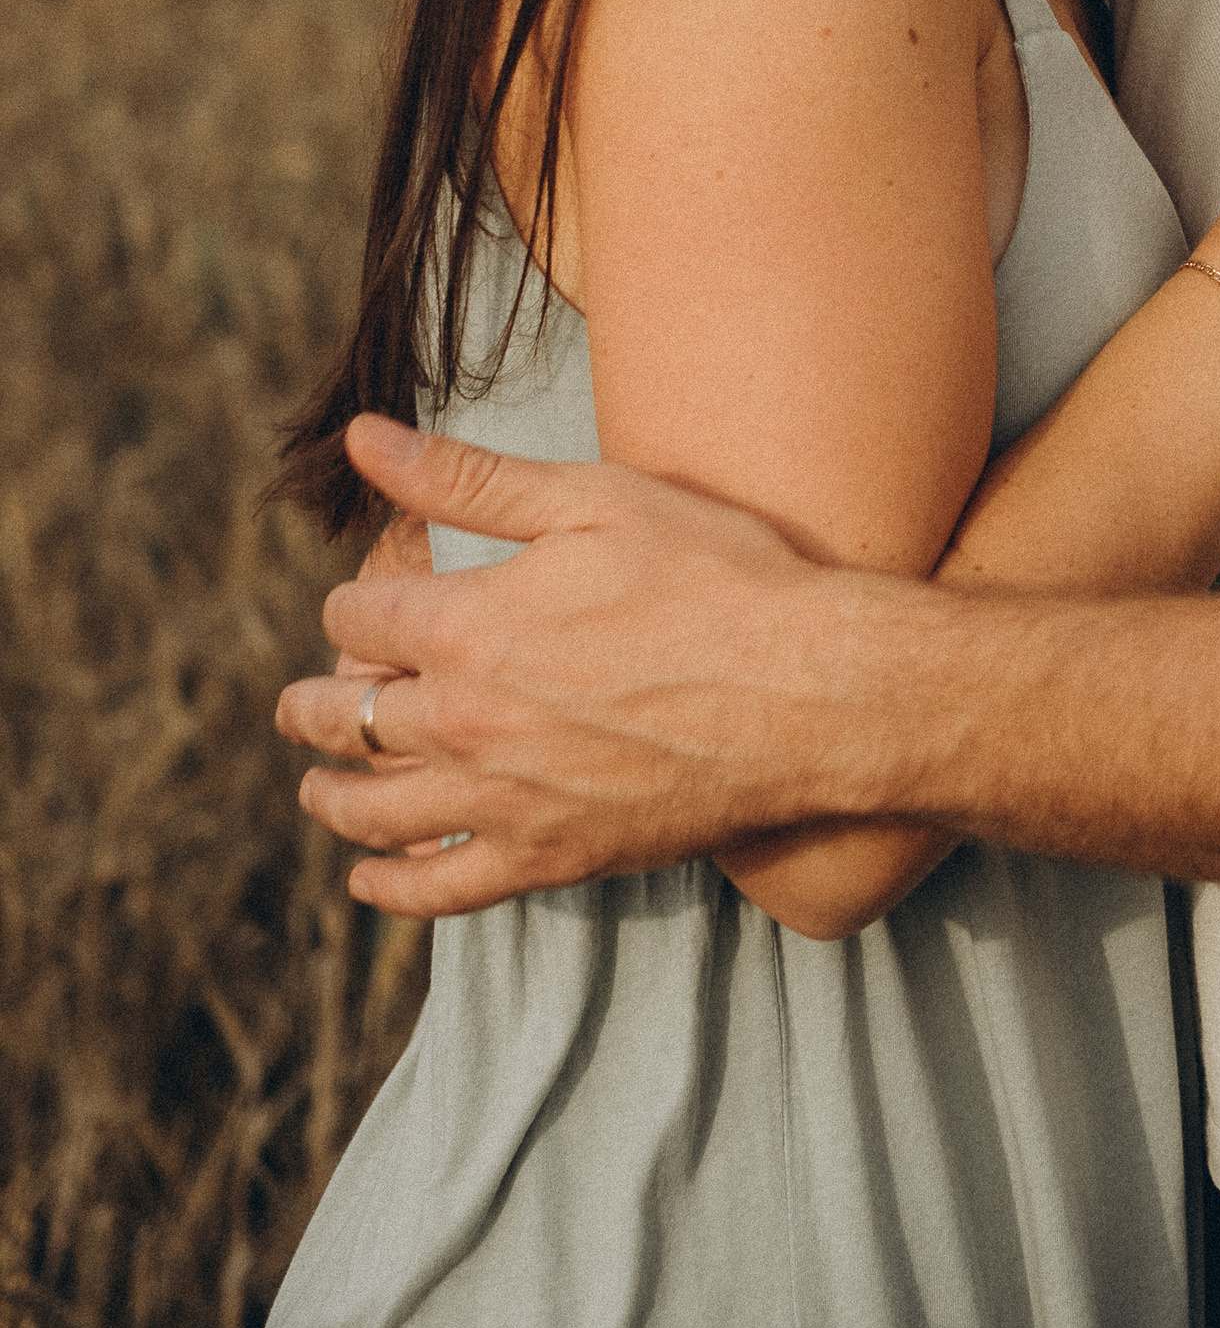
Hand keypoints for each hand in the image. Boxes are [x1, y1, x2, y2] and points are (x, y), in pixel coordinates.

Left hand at [279, 416, 874, 914]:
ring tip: (319, 783)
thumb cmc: (716, 574)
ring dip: (331, 793)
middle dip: (315, 704)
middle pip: (344, 719)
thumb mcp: (594, 499)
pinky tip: (371, 877)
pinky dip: (390, 886)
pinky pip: (437, 889)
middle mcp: (464, 720)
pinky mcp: (550, 857)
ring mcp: (503, 798)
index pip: (357, 619)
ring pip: (371, 809)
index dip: (357, 605)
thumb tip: (361, 437)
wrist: (809, 690)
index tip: (373, 604)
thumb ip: (467, 477)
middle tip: (302, 703)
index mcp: (466, 625)